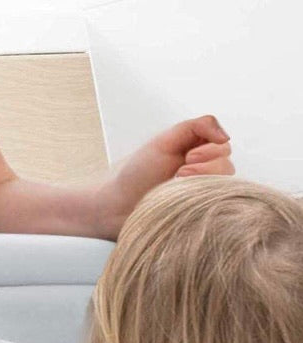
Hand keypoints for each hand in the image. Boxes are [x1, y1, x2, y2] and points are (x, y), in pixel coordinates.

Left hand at [98, 114, 233, 238]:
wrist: (115, 206)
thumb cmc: (135, 174)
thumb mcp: (164, 141)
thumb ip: (196, 127)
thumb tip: (227, 136)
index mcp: (195, 152)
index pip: (223, 146)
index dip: (211, 150)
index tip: (188, 157)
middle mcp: (202, 173)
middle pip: (227, 165)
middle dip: (207, 168)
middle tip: (180, 173)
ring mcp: (200, 195)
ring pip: (227, 187)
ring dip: (204, 184)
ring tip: (178, 188)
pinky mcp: (199, 215)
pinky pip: (221, 209)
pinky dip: (207, 203)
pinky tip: (186, 203)